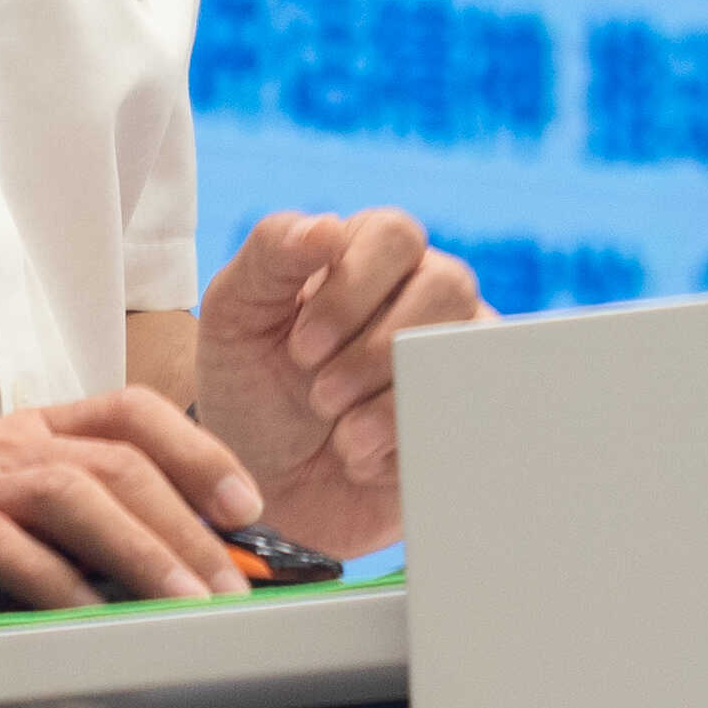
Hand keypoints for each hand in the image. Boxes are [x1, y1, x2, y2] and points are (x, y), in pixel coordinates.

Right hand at [0, 389, 265, 631]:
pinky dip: (57, 586)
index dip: (199, 452)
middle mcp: (7, 445)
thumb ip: (93, 541)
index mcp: (35, 433)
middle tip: (231, 589)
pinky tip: (92, 623)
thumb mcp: (24, 535)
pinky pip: (6, 547)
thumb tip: (195, 578)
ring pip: (73, 491)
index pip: (133, 412)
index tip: (249, 506)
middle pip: (119, 459)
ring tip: (184, 605)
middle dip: (188, 524)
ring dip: (140, 550)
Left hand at [194, 208, 485, 558]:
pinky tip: (363, 459)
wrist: (262, 482)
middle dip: (377, 349)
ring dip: (396, 399)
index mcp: (369, 254)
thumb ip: (271, 255)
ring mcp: (450, 355)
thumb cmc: (249, 383)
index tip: (302, 345)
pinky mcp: (463, 417)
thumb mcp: (236, 315)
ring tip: (342, 436)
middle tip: (321, 395)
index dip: (354, 288)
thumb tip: (327, 225)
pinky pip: (471, 417)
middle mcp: (423, 295)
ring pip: (464, 350)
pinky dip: (411, 444)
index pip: (395, 234)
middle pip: (448, 286)